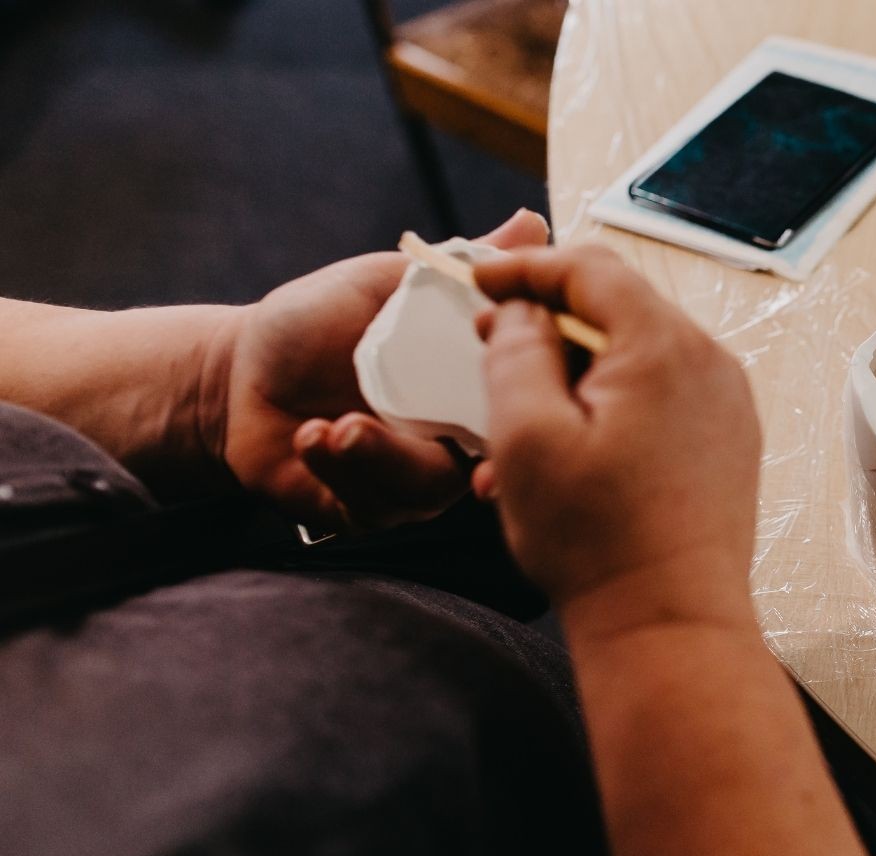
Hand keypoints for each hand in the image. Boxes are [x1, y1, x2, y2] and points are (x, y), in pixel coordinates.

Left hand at [212, 210, 550, 529]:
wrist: (236, 371)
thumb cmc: (316, 323)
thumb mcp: (391, 282)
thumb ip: (462, 263)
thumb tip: (532, 221)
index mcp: (473, 387)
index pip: (528, 399)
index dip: (535, 399)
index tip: (519, 387)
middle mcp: (457, 442)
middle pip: (490, 460)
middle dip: (461, 446)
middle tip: (420, 421)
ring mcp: (413, 482)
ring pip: (427, 489)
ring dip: (380, 458)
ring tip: (335, 428)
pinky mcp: (367, 509)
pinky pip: (373, 505)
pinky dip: (340, 471)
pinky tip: (308, 438)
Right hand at [470, 245, 760, 634]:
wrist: (670, 624)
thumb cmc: (597, 542)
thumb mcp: (525, 435)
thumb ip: (516, 350)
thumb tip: (523, 309)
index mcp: (663, 347)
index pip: (590, 268)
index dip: (525, 267)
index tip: (478, 281)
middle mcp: (709, 363)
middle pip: (618, 308)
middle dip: (548, 321)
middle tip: (489, 343)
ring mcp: (727, 403)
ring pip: (636, 356)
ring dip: (574, 374)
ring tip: (519, 423)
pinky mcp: (728, 441)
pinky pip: (661, 398)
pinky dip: (610, 406)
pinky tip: (568, 453)